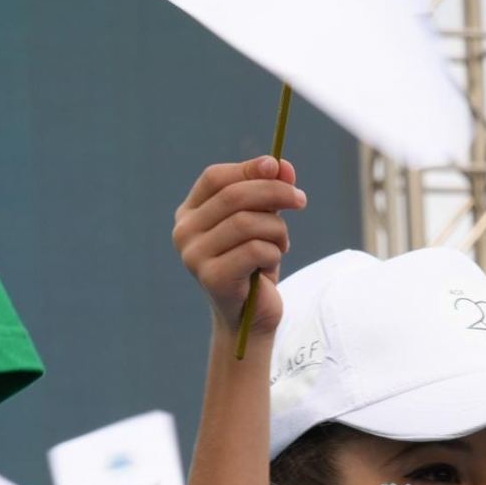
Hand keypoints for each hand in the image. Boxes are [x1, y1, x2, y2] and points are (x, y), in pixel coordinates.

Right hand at [172, 156, 306, 337]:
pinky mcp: (212, 276)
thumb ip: (269, 195)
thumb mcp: (264, 226)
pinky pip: (255, 250)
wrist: (251, 319)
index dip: (248, 169)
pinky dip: (272, 255)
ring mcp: (194, 255)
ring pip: (247, 223)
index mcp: (190, 214)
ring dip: (277, 231)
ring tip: (281, 245)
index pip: (215, 178)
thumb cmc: (255, 268)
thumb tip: (284, 165)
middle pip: (234, 196)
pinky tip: (268, 268)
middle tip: (301, 200)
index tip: (278, 166)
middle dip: (274, 193)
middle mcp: (185, 232)